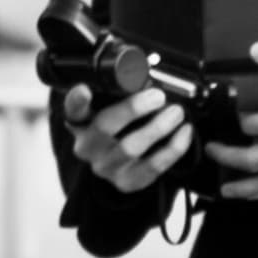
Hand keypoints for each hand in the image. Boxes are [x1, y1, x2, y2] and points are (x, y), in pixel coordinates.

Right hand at [63, 80, 192, 193]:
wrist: (121, 166)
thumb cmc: (120, 129)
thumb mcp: (111, 110)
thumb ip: (120, 94)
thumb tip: (149, 75)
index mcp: (81, 123)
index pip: (73, 110)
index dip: (76, 100)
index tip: (84, 89)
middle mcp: (88, 147)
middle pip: (105, 127)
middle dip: (134, 109)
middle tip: (158, 96)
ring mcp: (106, 167)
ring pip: (131, 148)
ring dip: (159, 127)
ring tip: (176, 112)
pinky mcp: (127, 182)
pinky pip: (153, 166)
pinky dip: (174, 148)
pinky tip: (184, 132)